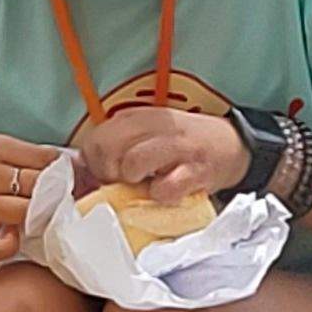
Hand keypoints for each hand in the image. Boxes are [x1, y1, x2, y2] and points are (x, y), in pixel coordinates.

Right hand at [0, 134, 67, 263]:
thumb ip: (24, 153)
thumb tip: (61, 163)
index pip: (41, 158)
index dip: (60, 166)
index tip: (65, 172)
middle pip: (37, 184)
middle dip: (55, 188)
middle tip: (62, 192)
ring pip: (26, 211)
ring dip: (41, 213)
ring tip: (44, 211)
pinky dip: (9, 245)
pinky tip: (16, 236)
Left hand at [76, 107, 249, 206]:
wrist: (231, 146)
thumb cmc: (181, 145)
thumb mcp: (146, 136)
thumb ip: (116, 146)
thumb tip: (80, 170)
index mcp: (138, 116)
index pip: (95, 138)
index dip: (94, 163)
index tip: (107, 173)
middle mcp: (156, 126)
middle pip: (106, 149)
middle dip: (108, 174)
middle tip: (124, 182)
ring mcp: (177, 147)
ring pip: (132, 165)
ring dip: (133, 182)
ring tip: (146, 185)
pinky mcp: (196, 171)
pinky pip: (165, 189)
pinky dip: (162, 195)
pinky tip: (169, 191)